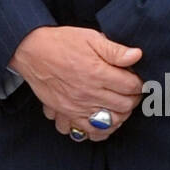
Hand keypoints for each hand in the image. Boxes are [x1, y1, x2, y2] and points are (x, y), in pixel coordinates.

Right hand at [9, 26, 142, 141]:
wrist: (31, 52)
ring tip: (120, 106)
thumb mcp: (89, 37)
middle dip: (132, 99)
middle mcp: (89, 93)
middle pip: (125, 105)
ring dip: (121, 115)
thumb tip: (137, 55)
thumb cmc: (60, 43)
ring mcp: (78, 106)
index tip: (135, 79)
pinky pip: (89, 131)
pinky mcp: (67, 113)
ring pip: (111, 121)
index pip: (131, 86)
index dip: (138, 83)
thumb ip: (114, 49)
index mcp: (98, 72)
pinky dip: (101, 130)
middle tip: (130, 92)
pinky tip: (104, 120)